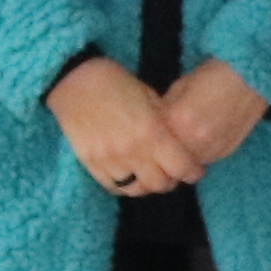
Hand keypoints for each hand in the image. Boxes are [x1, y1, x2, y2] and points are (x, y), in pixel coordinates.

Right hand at [47, 56, 207, 196]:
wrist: (75, 81)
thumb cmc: (117, 83)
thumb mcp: (150, 98)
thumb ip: (165, 124)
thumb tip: (180, 143)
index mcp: (152, 132)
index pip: (181, 167)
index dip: (192, 172)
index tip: (195, 170)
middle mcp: (132, 151)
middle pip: (160, 184)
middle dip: (171, 180)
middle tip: (172, 173)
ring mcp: (109, 160)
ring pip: (136, 189)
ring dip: (146, 184)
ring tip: (150, 175)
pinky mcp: (91, 163)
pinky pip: (113, 186)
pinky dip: (125, 185)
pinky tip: (129, 175)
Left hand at [157, 61, 270, 168]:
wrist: (250, 79)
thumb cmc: (213, 76)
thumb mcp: (179, 87)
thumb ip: (165, 109)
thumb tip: (156, 122)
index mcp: (177, 121)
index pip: (151, 140)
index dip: (148, 136)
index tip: (146, 134)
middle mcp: (192, 141)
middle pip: (167, 158)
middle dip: (163, 151)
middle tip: (163, 142)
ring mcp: (211, 150)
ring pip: (186, 164)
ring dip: (182, 156)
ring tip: (183, 141)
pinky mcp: (225, 153)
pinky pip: (205, 160)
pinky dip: (199, 153)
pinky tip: (201, 138)